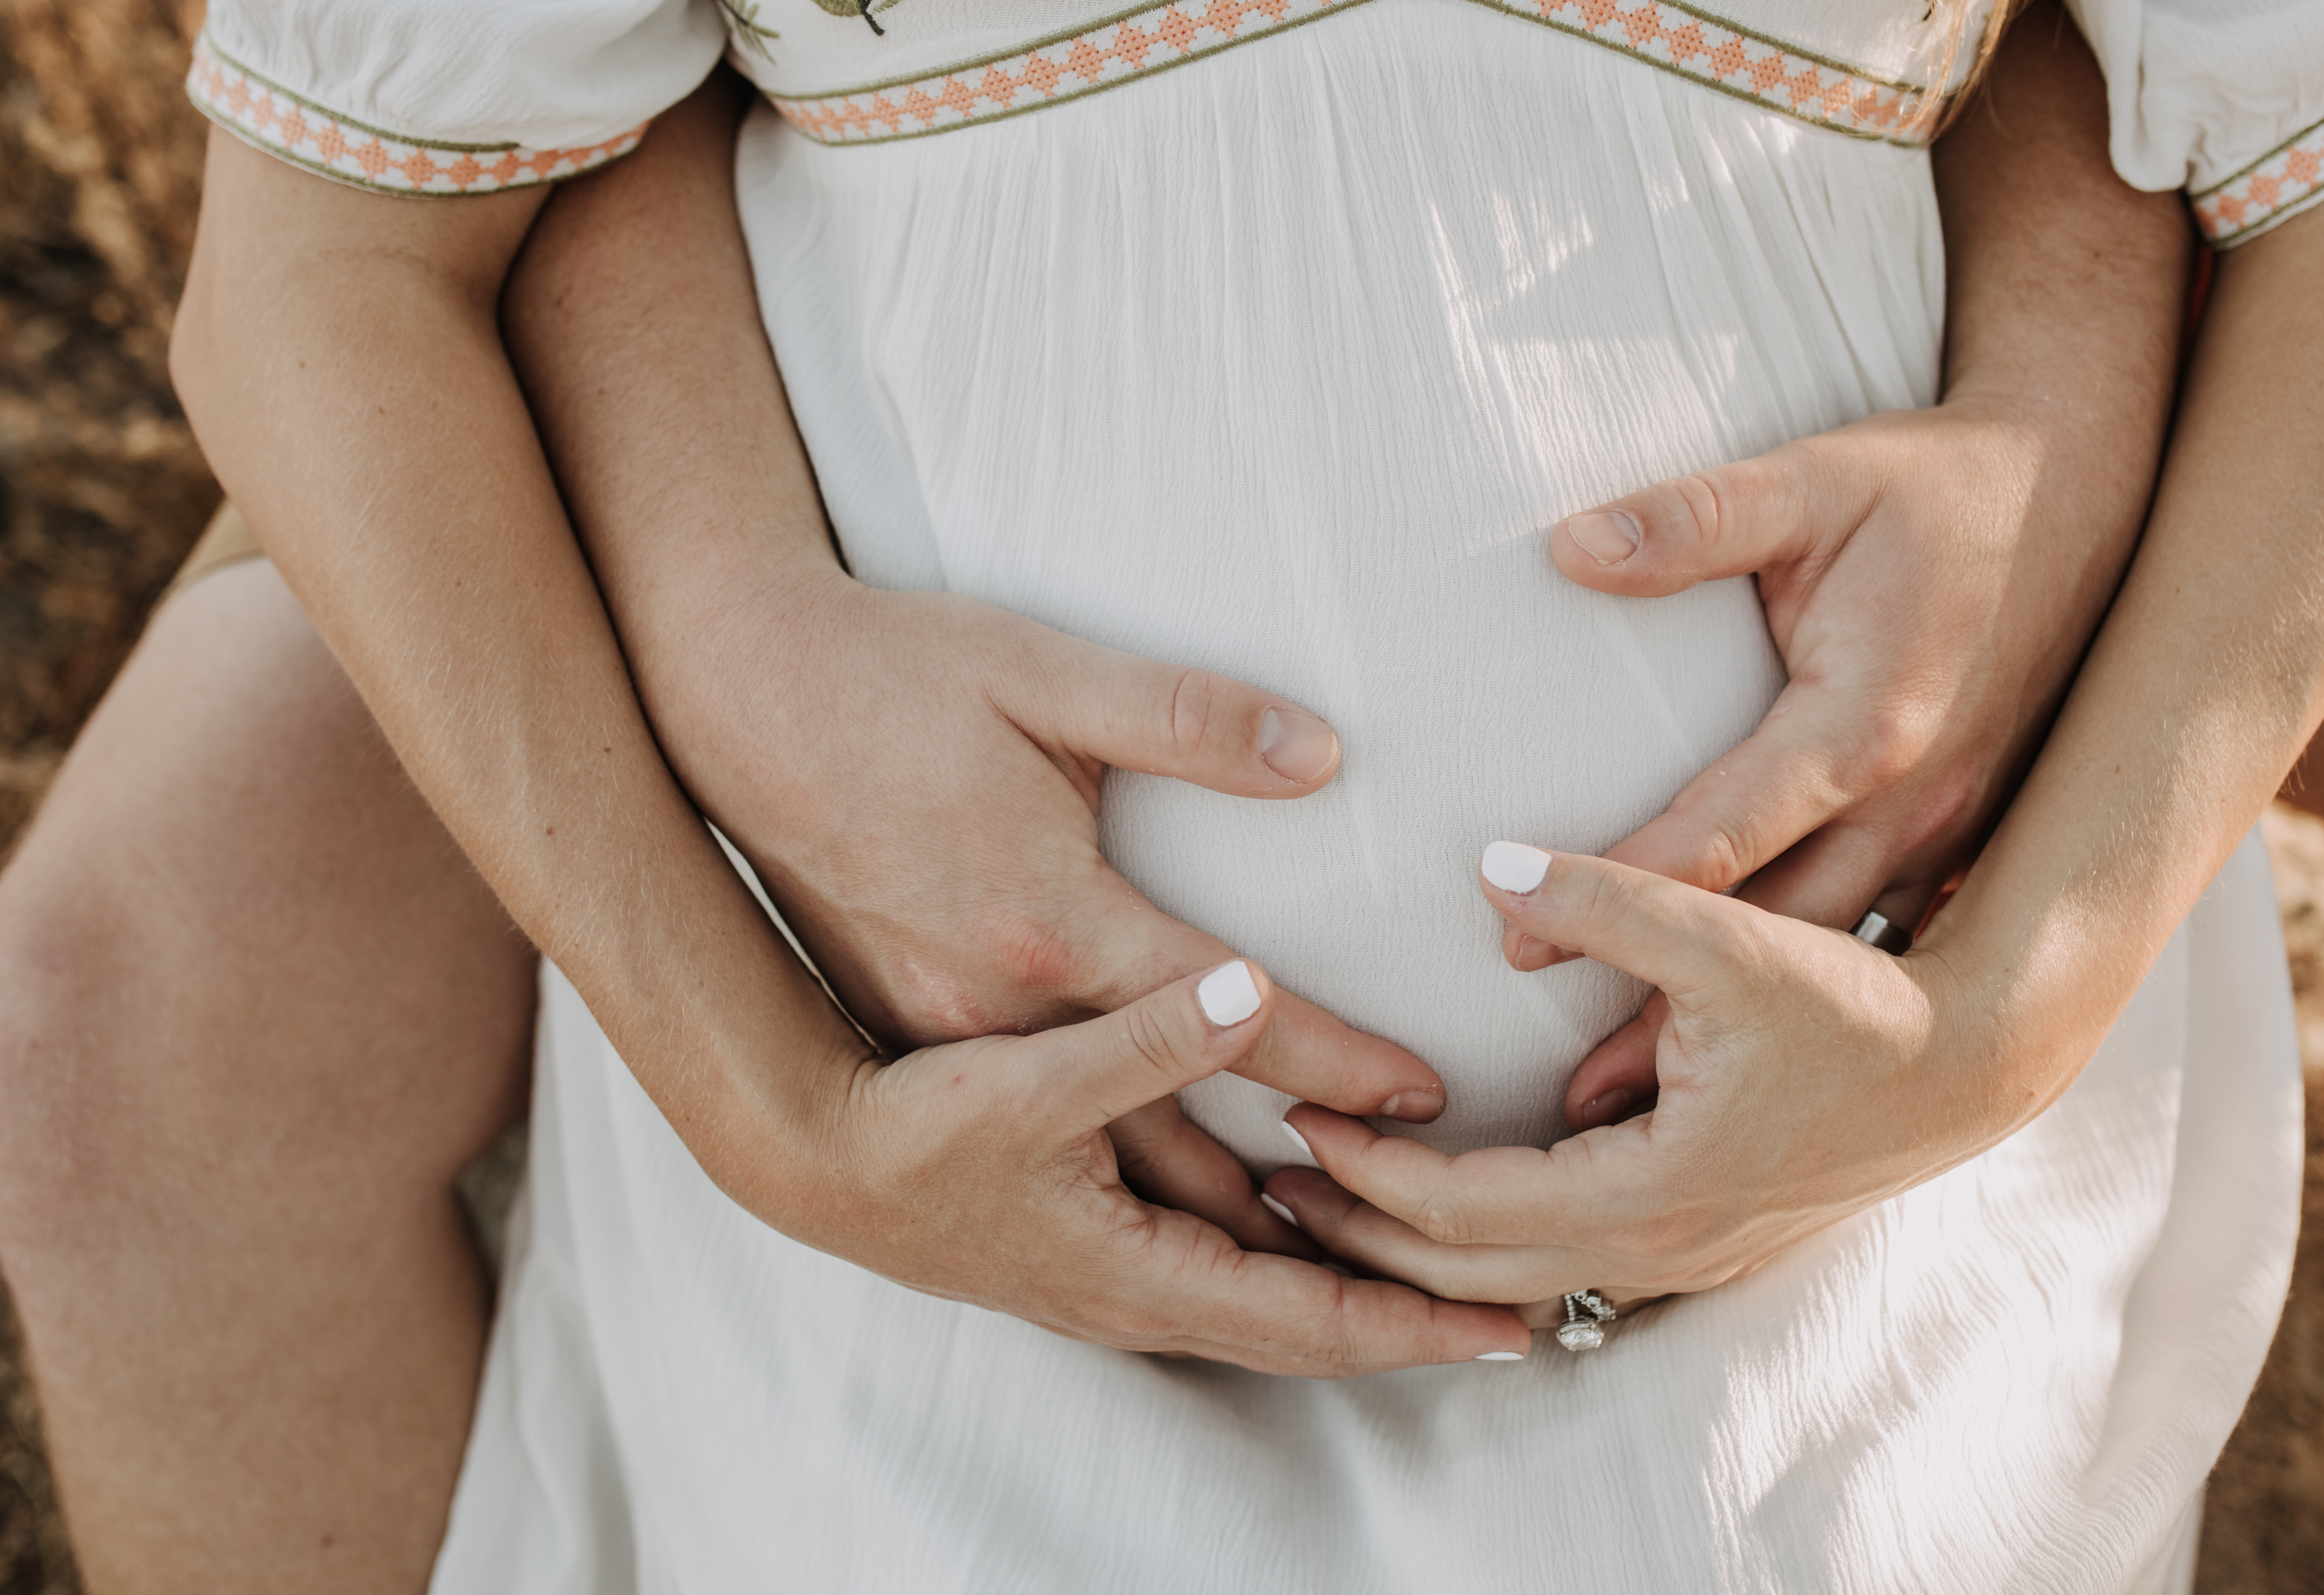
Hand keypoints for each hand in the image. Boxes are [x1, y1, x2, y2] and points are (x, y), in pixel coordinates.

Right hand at [643, 564, 1447, 1250]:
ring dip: (1220, 1243)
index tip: (1427, 1103)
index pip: (1232, 1022)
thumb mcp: (1040, 674)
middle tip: (1401, 1248)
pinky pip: (1048, 1158)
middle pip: (1173, 1160)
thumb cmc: (887, 674)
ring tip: (1332, 1280)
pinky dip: (1133, 1208)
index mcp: (1043, 921)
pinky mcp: (916, 1039)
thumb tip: (1318, 752)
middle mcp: (993, 1011)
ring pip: (1106, 1184)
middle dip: (1297, 1229)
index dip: (1340, 1066)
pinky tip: (1195, 1228)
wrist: (724, 704)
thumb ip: (1187, 717)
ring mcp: (945, 1039)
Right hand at [736, 958, 1531, 1372]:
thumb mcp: (1022, 1077)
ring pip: (1267, 1295)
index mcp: (1135, 1268)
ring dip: (1354, 1285)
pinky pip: (1224, 1260)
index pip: (1308, 1318)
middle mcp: (1138, 1292)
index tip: (1504, 1320)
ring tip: (1447, 1261)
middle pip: (1304, 1326)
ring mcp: (1117, 1275)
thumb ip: (1141, 1040)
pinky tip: (1324, 1207)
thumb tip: (1250, 996)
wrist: (808, 1154)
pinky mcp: (1098, 1238)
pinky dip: (1290, 1249)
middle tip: (1515, 1303)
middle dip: (1408, 1318)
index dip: (1410, 1321)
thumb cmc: (904, 1126)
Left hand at [1262, 845, 2040, 1305]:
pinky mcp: (1704, 1242)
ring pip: (1516, 1282)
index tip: (1291, 1124)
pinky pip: (1566, 1266)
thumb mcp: (1729, 937)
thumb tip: (1491, 868)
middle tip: (1269, 1187)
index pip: (1462, 1211)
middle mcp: (1658, 1250)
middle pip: (1467, 1275)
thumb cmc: (1859, 1000)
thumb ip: (1608, 899)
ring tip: (1338, 1197)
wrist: (1974, 1061)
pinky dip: (1492, 1245)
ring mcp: (1685, 1260)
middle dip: (1363, 1235)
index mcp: (1648, 1193)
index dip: (1366, 1174)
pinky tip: (1457, 1197)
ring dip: (1422, 1246)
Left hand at [1530, 398, 2150, 1126]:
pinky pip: (1872, 944)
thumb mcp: (1817, 476)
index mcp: (1863, 727)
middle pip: (1769, 940)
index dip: (1608, 896)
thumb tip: (1570, 546)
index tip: (1512, 947)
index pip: (1715, 838)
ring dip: (1737, 1038)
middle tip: (1562, 1104)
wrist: (2088, 492)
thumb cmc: (1935, 485)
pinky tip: (1746, 1065)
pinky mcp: (1962, 841)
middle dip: (1664, 1021)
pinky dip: (1808, 1010)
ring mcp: (1947, 834)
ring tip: (1628, 1116)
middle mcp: (1911, 804)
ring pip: (1823, 961)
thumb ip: (1695, 516)